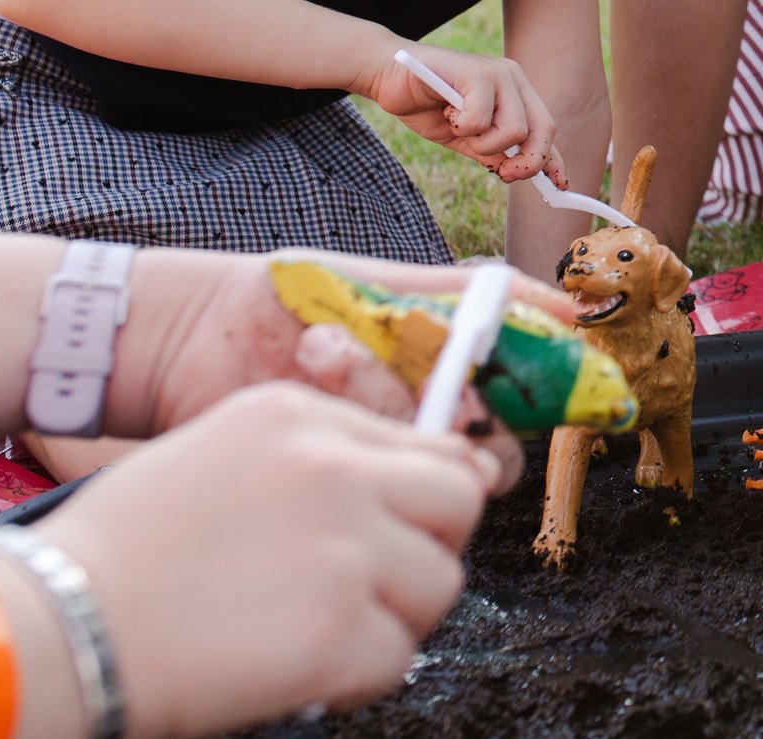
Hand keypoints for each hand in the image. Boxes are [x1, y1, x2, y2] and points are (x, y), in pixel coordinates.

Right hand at [38, 383, 498, 738]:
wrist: (50, 627)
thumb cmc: (116, 555)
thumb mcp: (215, 459)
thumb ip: (309, 464)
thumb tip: (396, 496)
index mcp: (299, 415)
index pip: (426, 444)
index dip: (418, 499)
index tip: (397, 533)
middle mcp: (333, 466)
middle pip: (458, 499)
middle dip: (428, 548)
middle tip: (376, 589)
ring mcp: (344, 545)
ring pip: (440, 582)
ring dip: (395, 618)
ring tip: (321, 634)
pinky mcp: (340, 627)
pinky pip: (399, 656)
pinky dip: (358, 677)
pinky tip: (300, 672)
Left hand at [114, 246, 572, 486]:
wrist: (196, 328)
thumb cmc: (294, 294)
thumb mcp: (389, 284)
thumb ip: (475, 295)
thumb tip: (566, 306)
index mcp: (448, 380)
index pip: (522, 406)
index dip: (529, 388)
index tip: (503, 357)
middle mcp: (421, 425)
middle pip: (489, 450)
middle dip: (454, 399)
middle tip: (416, 359)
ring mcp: (377, 456)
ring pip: (429, 454)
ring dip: (385, 386)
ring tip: (330, 340)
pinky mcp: (336, 479)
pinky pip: (375, 462)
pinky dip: (350, 397)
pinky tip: (312, 357)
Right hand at [357, 40, 568, 190]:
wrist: (389, 78)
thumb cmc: (427, 105)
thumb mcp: (466, 136)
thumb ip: (493, 151)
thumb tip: (519, 173)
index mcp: (517, 93)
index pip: (545, 129)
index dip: (553, 160)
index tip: (558, 187)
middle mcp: (514, 79)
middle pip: (541, 131)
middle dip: (524, 163)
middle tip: (500, 173)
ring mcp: (498, 73)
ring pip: (514, 130)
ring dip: (483, 143)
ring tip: (459, 128)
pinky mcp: (477, 72)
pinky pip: (482, 120)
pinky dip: (461, 127)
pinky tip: (446, 112)